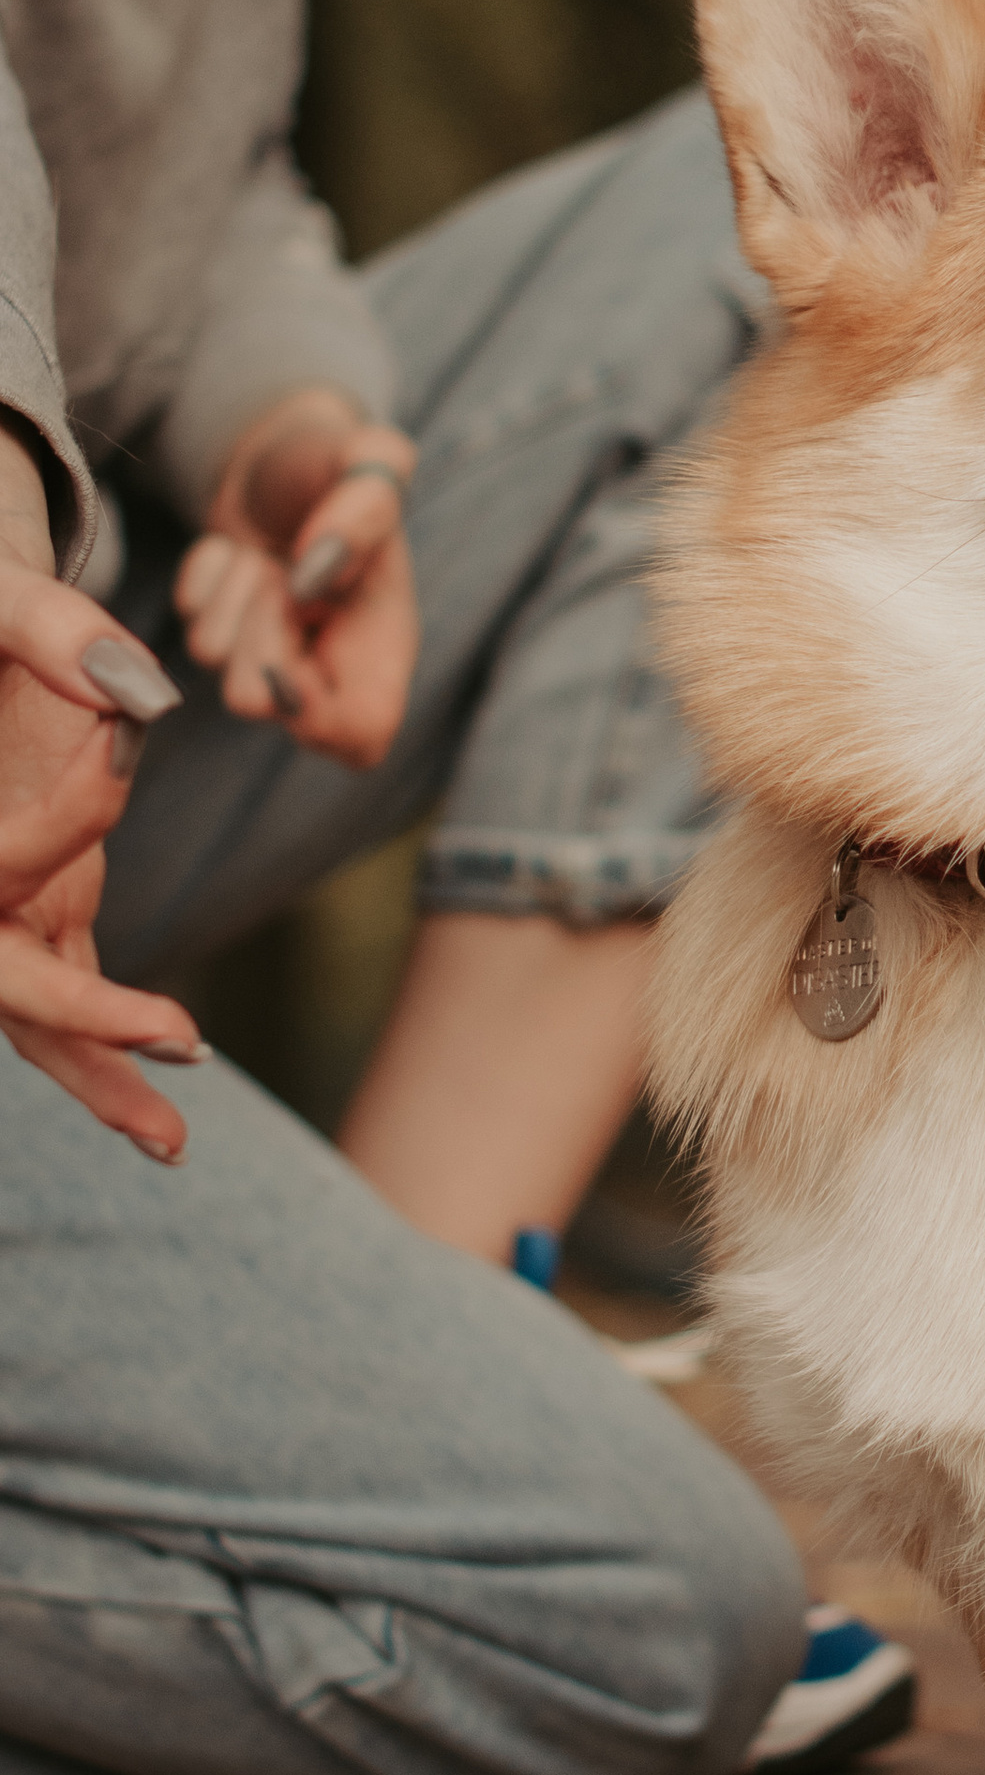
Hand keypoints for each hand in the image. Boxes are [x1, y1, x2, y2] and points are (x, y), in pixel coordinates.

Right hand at [0, 520, 202, 1160]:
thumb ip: (46, 630)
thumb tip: (143, 696)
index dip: (63, 819)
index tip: (121, 736)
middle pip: (2, 981)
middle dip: (84, 1020)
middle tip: (177, 1038)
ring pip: (33, 1017)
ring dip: (101, 1078)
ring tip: (174, 1143)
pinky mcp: (34, 917)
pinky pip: (65, 1000)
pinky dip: (112, 1050)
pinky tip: (169, 1111)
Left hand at [176, 389, 419, 767]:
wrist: (283, 449)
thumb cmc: (337, 460)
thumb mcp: (372, 461)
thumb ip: (367, 509)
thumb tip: (316, 573)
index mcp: (383, 646)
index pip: (360, 737)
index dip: (315, 718)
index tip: (291, 661)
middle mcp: (327, 662)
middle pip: (263, 703)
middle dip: (257, 632)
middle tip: (281, 573)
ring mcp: (269, 651)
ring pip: (217, 663)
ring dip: (231, 596)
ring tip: (266, 553)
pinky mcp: (221, 630)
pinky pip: (188, 622)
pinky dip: (204, 579)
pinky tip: (237, 551)